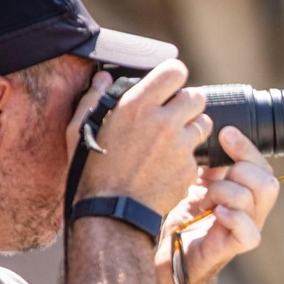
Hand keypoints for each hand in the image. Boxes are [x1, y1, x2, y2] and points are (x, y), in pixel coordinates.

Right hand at [73, 60, 212, 217]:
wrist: (112, 212)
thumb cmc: (91, 170)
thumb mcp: (79, 130)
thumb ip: (93, 99)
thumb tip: (104, 78)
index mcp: (136, 105)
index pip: (175, 71)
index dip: (174, 76)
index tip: (170, 85)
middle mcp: (163, 121)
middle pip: (197, 96)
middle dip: (187, 103)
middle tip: (175, 115)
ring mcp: (180, 145)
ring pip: (204, 123)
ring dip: (193, 128)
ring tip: (174, 140)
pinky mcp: (190, 168)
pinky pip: (198, 154)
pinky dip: (188, 157)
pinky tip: (169, 166)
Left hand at [153, 126, 280, 283]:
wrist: (163, 251)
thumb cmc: (180, 216)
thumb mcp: (194, 180)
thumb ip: (209, 161)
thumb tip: (210, 130)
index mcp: (245, 191)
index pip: (261, 165)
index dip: (247, 148)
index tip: (225, 133)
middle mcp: (251, 210)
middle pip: (268, 182)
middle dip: (239, 169)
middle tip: (211, 174)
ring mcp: (245, 229)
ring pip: (254, 201)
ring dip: (224, 192)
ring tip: (203, 199)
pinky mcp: (234, 247)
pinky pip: (249, 232)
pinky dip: (233, 218)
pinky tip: (215, 212)